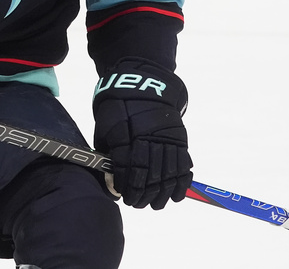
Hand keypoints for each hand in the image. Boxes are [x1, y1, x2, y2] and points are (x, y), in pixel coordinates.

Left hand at [93, 58, 191, 209]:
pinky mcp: (179, 138)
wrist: (144, 84)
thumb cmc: (118, 106)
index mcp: (125, 134)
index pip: (127, 168)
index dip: (126, 186)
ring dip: (161, 192)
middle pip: (148, 174)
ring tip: (156, 204)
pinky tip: (175, 195)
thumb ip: (107, 150)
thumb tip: (109, 178)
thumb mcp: (105, 124)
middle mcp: (147, 137)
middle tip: (138, 204)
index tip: (124, 196)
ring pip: (166, 172)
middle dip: (143, 194)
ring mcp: (165, 138)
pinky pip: (183, 164)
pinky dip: (181, 182)